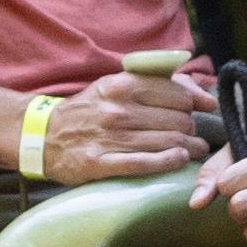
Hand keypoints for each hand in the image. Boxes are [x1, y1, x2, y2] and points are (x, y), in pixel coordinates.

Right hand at [26, 52, 212, 184]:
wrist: (43, 135)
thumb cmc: (88, 110)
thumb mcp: (115, 85)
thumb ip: (155, 83)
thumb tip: (200, 91)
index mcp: (121, 85)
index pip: (175, 92)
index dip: (195, 102)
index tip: (203, 109)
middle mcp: (116, 109)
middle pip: (176, 119)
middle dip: (191, 127)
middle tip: (194, 134)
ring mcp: (108, 136)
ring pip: (166, 141)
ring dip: (189, 147)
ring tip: (195, 150)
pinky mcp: (100, 163)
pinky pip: (144, 163)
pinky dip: (168, 161)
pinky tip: (179, 159)